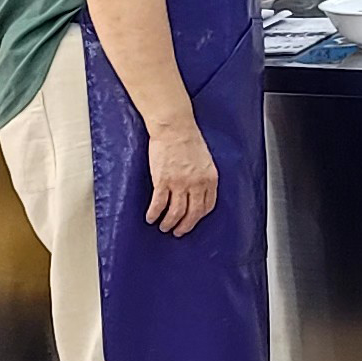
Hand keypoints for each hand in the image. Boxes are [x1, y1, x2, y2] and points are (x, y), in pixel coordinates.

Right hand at [141, 116, 220, 236]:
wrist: (175, 128)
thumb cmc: (189, 139)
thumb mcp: (205, 160)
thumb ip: (203, 176)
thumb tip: (198, 190)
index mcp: (210, 179)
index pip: (208, 206)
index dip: (199, 217)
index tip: (193, 221)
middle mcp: (197, 184)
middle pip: (192, 214)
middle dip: (185, 226)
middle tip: (178, 232)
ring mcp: (179, 184)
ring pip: (175, 213)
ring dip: (169, 223)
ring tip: (164, 227)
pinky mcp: (163, 181)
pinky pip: (158, 204)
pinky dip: (154, 214)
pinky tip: (151, 218)